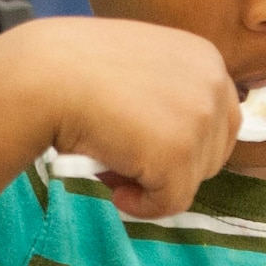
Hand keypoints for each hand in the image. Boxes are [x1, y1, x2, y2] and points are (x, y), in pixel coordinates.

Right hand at [22, 17, 239, 218]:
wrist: (46, 75)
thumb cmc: (77, 69)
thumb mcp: (141, 67)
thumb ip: (169, 92)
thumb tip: (175, 141)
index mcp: (206, 58)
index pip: (220, 119)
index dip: (183, 143)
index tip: (146, 146)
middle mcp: (214, 84)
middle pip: (213, 152)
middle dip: (174, 165)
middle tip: (126, 159)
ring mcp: (200, 119)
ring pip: (193, 179)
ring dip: (155, 182)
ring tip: (113, 166)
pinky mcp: (180, 154)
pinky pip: (172, 202)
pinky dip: (143, 206)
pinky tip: (115, 190)